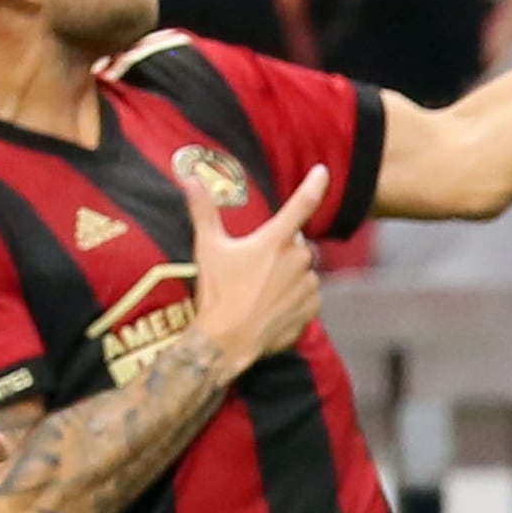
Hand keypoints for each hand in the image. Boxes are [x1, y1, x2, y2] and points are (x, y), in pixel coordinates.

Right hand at [185, 159, 330, 364]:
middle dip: (282, 250)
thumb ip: (203, 210)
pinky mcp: (312, 310)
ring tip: (261, 291)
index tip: (322, 171)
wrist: (227, 341)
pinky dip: (295, 298)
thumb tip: (189, 178)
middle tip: (255, 267)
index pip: (302, 204)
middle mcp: (298, 260)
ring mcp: (308, 286)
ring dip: (289, 275)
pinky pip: (309, 296)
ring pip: (303, 271)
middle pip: (296, 244)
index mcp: (275, 240)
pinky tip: (273, 307)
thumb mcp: (208, 248)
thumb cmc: (217, 293)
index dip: (315, 185)